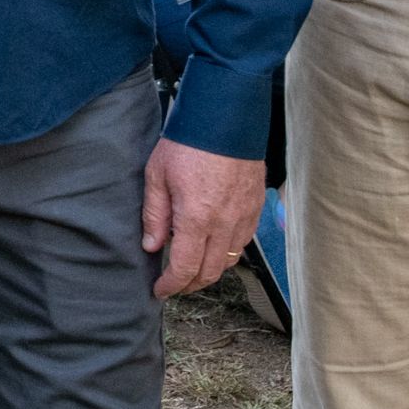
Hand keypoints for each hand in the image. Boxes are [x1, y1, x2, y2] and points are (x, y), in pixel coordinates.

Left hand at [140, 140, 264, 299]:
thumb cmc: (188, 142)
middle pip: (210, 272)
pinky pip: (243, 242)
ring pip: (229, 260)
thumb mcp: (157, 175)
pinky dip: (227, 252)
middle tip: (174, 284)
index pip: (185, 268)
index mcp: (197, 218)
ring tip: (192, 268)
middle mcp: (225, 223)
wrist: (225, 117)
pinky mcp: (256, 206)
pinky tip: (214, 246)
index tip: (160, 291)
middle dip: (190, 285)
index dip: (171, 285)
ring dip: (210, 271)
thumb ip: (155, 215)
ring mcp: (244, 216)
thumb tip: (152, 246)